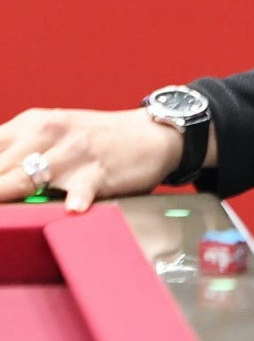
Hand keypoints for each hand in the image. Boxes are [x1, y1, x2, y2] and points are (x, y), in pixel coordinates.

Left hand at [0, 108, 182, 211]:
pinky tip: (72, 210)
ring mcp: (72, 152)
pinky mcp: (98, 170)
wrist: (151, 134)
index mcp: (31, 123)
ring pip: (24, 177)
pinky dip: (75, 201)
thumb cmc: (96, 141)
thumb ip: (15, 153)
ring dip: (3, 195)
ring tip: (0, 216)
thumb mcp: (52, 135)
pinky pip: (80, 189)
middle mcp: (47, 133)